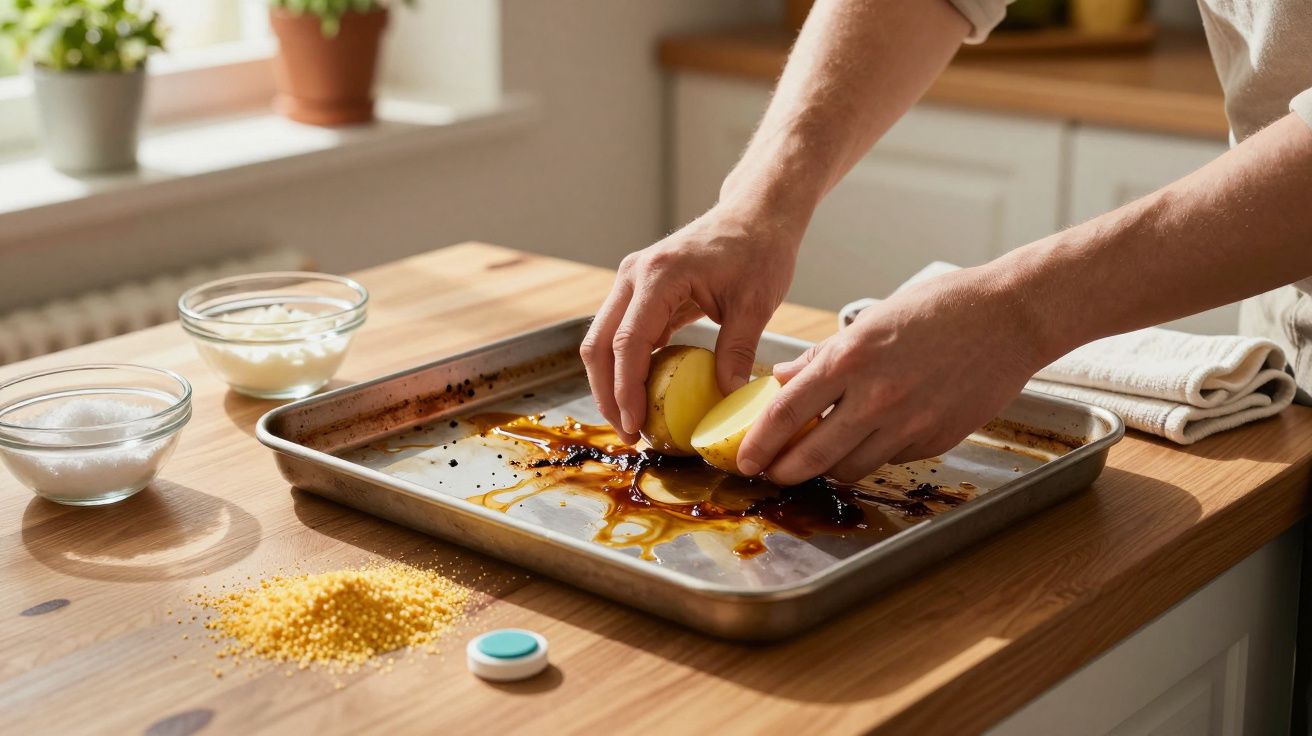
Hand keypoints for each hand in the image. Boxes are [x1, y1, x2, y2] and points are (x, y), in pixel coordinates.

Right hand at [581, 204, 802, 442]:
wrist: (754, 215)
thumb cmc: (758, 250)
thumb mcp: (756, 302)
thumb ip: (737, 350)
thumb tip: (727, 398)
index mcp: (659, 275)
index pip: (629, 342)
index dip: (626, 390)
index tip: (635, 425)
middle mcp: (633, 276)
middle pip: (599, 345)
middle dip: (607, 394)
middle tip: (630, 434)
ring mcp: (631, 283)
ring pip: (602, 342)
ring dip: (610, 383)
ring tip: (633, 422)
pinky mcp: (639, 293)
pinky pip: (621, 336)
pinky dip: (625, 368)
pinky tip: (643, 397)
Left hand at [736, 267, 1048, 483]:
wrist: (1011, 318)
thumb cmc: (942, 308)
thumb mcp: (871, 320)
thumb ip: (824, 356)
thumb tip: (784, 380)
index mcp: (852, 359)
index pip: (788, 413)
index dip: (760, 442)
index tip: (744, 459)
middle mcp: (876, 397)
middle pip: (812, 457)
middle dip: (783, 471)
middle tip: (771, 473)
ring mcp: (908, 424)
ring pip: (850, 468)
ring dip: (828, 468)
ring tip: (819, 456)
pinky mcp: (935, 441)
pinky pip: (889, 460)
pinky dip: (873, 454)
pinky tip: (874, 436)